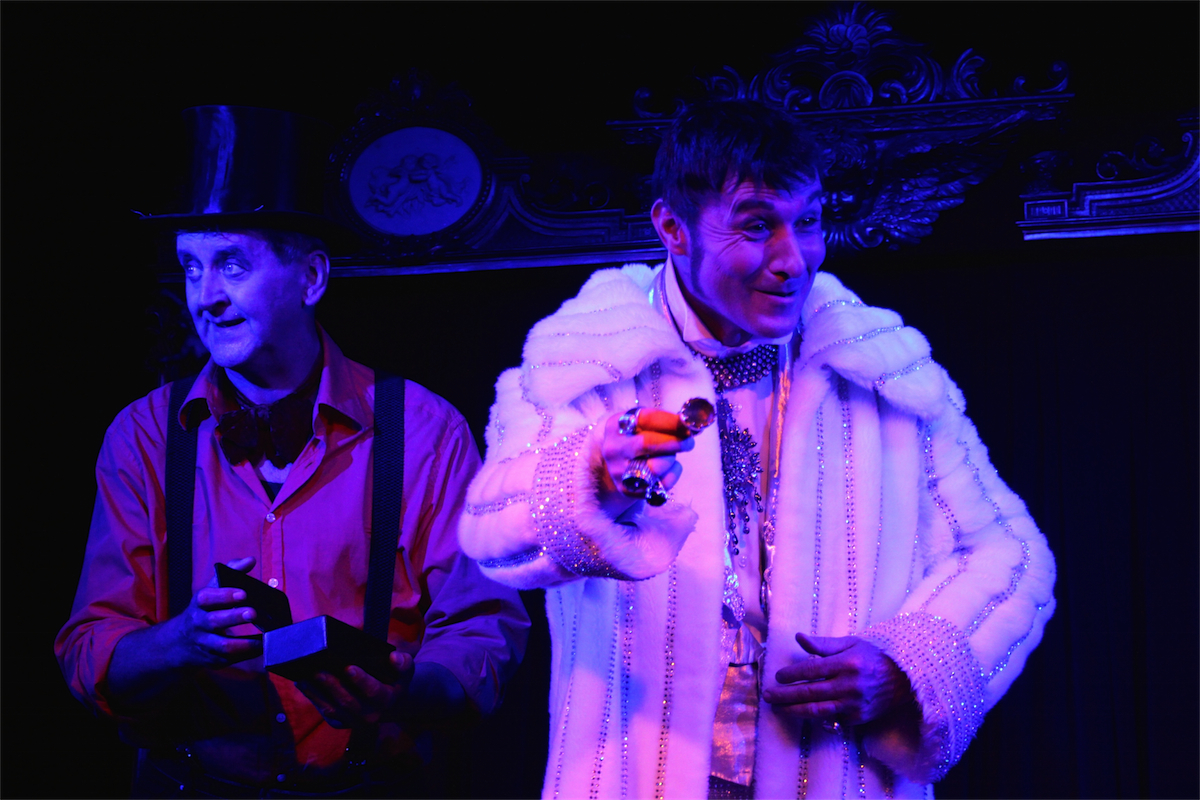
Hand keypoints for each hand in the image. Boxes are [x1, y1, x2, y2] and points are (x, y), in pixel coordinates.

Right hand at [107, 557, 260, 709]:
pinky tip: (261, 649)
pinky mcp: (212, 660)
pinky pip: (229, 660)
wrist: (179, 642)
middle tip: (253, 613)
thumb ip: (231, 572)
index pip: (207, 598)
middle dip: (234, 617)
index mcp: (199, 604)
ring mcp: (205, 644)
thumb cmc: (205, 609)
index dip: (224, 595)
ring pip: (222, 646)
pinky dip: (245, 656)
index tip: (243, 593)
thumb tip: (250, 560)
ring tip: (263, 638)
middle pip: (214, 621)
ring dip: (243, 643)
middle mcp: (199, 624)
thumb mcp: (212, 589)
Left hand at [296, 651, 413, 729]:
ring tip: (304, 678)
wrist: (390, 702)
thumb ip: (403, 662)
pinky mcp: (341, 723)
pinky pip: (325, 712)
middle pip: (348, 701)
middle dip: (332, 686)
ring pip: (332, 709)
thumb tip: (393, 657)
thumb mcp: (405, 669)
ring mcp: (353, 721)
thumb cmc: (394, 679)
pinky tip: (304, 685)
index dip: (361, 680)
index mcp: (386, 700)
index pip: (373, 691)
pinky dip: (314, 699)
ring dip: (317, 694)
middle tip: (318, 670)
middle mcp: (370, 715)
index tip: (349, 668)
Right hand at [598, 408, 694, 517]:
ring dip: (671, 460)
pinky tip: (669, 469)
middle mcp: (614, 448)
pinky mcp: (629, 490)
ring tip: (672, 456)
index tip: (689, 423)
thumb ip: (664, 422)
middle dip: (675, 441)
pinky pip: (660, 484)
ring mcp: (618, 471)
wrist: (619, 466)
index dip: (671, 421)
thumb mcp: (643, 424)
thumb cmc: (637, 439)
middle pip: (648, 443)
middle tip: (689, 441)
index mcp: (616, 425)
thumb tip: (692, 424)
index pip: (647, 419)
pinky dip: (672, 475)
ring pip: (655, 467)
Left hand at [762, 632, 913, 725]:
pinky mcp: (858, 718)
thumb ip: (823, 644)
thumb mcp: (851, 643)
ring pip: (818, 710)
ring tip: (778, 708)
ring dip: (795, 710)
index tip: (777, 676)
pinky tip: (800, 713)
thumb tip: (798, 638)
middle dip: (786, 695)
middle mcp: (850, 685)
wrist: (904, 679)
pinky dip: (814, 716)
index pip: (812, 670)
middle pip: (810, 692)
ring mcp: (854, 704)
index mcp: (847, 663)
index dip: (792, 674)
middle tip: (768, 696)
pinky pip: (831, 718)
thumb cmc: (873, 656)